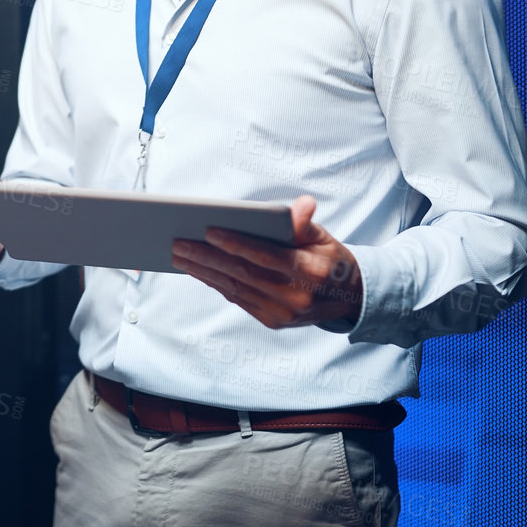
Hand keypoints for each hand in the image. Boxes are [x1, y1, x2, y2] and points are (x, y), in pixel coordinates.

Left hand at [170, 195, 362, 328]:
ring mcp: (282, 313)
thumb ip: (306, 223)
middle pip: (243, 273)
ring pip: (236, 288)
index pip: (265, 256)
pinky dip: (216, 283)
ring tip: (179, 256)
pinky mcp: (272, 321)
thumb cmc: (330, 260)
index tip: (208, 230)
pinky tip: (198, 270)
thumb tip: (302, 205)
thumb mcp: (325, 238)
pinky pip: (238, 299)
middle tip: (178, 243)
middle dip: (207, 257)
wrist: (348, 299)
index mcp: (310, 272)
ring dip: (203, 272)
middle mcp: (295, 297)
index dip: (235, 243)